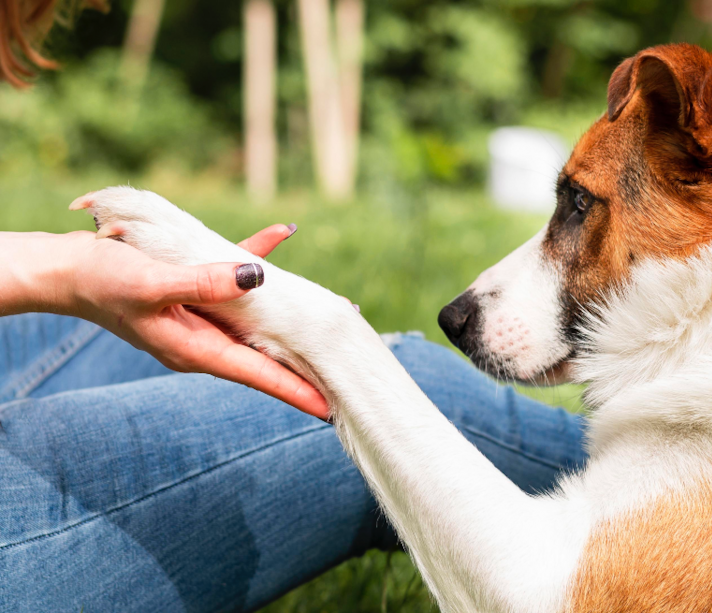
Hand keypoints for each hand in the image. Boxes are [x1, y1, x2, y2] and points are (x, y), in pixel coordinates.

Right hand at [55, 224, 329, 419]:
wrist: (64, 269)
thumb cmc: (100, 281)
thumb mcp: (151, 283)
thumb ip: (204, 282)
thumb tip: (257, 277)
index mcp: (196, 349)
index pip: (258, 376)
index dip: (296, 390)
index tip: (330, 407)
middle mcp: (204, 339)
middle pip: (265, 354)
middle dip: (304, 358)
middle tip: (347, 361)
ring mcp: (201, 317)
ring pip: (258, 317)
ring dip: (292, 312)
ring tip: (333, 308)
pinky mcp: (195, 290)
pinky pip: (234, 275)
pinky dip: (257, 258)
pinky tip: (280, 234)